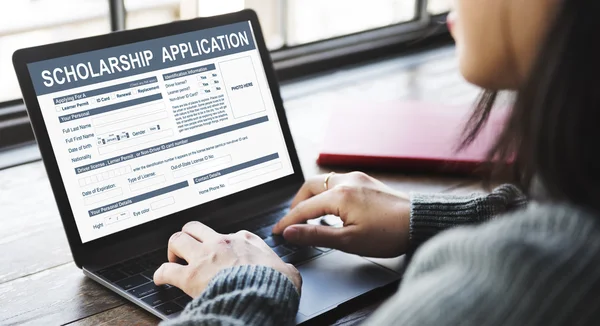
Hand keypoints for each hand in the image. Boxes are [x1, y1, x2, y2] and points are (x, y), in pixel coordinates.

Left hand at [154, 221, 301, 297]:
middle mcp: (222, 243)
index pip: (229, 234)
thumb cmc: (275, 284)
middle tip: (189, 249)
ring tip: (173, 259)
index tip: (220, 252)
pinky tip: (160, 278)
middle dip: (189, 236)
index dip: (222, 243)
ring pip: (177, 239)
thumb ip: (284, 268)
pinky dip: (161, 273)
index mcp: (245, 240)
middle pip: (195, 227)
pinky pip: (166, 270)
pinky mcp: (191, 276)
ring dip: (173, 249)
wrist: (262, 296)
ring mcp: (204, 257)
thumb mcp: (288, 271)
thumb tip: (289, 273)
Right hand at [272, 172, 409, 257]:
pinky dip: (326, 193)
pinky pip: (337, 182)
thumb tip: (291, 232)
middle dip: (297, 203)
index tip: (277, 231)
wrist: (420, 222)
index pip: (304, 208)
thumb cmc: (389, 233)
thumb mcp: (348, 241)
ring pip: (323, 181)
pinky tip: (331, 208)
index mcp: (339, 195)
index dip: (288, 221)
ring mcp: (357, 178)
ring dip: (312, 196)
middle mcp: (346, 181)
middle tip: (292, 221)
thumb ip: (316, 235)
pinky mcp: (366, 181)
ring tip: (309, 215)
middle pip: (309, 187)